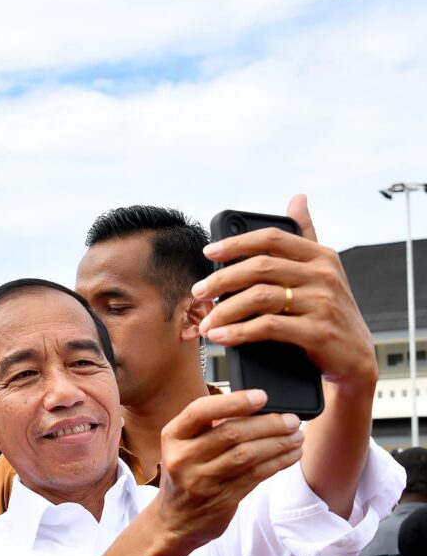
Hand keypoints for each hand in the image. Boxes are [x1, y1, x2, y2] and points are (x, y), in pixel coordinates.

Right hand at [154, 389, 304, 551]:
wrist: (174, 520)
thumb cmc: (186, 474)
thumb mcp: (185, 446)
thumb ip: (211, 428)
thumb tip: (258, 408)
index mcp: (173, 436)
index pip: (200, 411)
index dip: (233, 401)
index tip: (262, 396)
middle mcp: (183, 457)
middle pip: (231, 433)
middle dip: (268, 424)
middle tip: (291, 420)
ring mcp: (201, 480)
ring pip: (247, 455)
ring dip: (278, 443)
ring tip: (297, 436)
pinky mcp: (221, 498)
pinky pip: (255, 476)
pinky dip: (278, 463)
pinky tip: (291, 455)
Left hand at [194, 194, 376, 392]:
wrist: (356, 357)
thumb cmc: (329, 313)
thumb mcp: (323, 272)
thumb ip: (306, 237)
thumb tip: (298, 199)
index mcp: (321, 256)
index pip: (272, 238)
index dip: (236, 242)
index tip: (208, 252)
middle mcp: (324, 275)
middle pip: (260, 267)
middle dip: (221, 280)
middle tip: (198, 292)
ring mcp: (323, 303)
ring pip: (259, 297)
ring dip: (224, 311)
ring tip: (205, 323)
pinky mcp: (318, 332)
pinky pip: (268, 327)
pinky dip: (239, 332)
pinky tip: (221, 336)